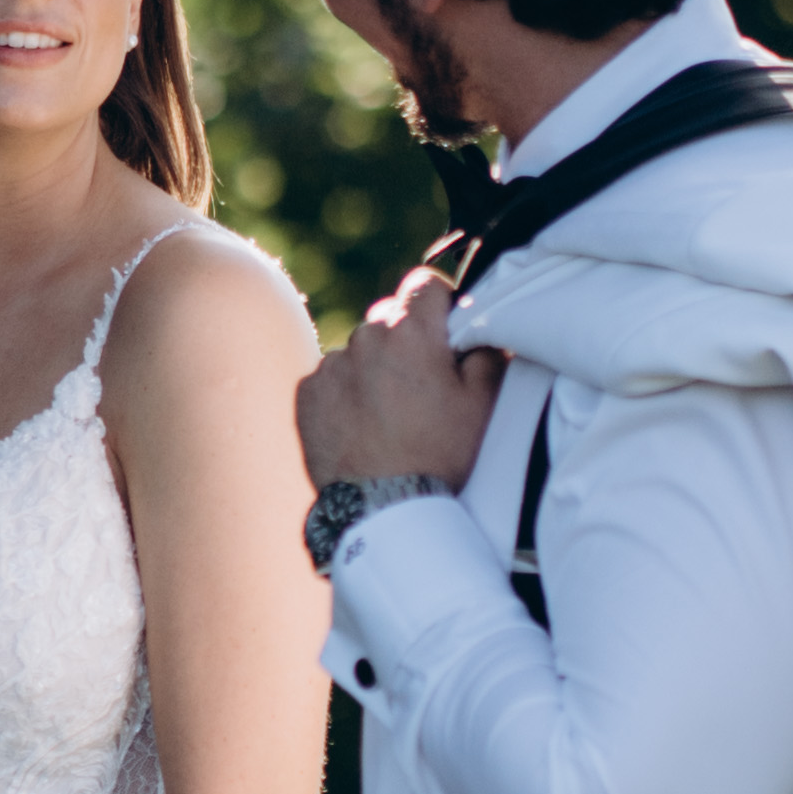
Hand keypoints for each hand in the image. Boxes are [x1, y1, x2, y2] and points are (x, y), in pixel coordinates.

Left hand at [294, 262, 501, 492]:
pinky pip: (330, 379)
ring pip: (359, 351)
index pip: (425, 285)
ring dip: (373, 370)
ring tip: (389, 416)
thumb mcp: (484, 404)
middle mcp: (366, 337)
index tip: (445, 334)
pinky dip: (344, 395)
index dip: (440, 306)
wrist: (382, 508)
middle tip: (421, 388)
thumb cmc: (439, 456)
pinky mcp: (307, 393)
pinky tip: (361, 428)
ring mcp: (331, 365)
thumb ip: (486, 353)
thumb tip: (479, 332)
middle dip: (406, 342)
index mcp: (412, 331)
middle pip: (390, 320)